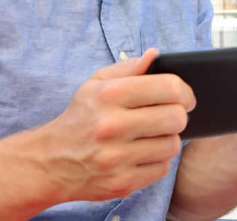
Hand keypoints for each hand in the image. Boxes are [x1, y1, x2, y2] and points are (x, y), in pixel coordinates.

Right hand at [33, 49, 195, 202]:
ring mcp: (117, 157)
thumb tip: (155, 55)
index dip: (185, 91)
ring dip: (167, 139)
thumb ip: (129, 68)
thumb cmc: (80, 117)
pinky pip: (162, 169)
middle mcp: (112, 126)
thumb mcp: (95, 84)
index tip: (185, 97)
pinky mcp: (121, 183)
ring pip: (172, 145)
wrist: (50, 162)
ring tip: (152, 135)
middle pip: (176, 117)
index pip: (169, 87)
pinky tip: (142, 154)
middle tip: (170, 116)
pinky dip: (157, 161)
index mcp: (109, 95)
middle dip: (179, 115)